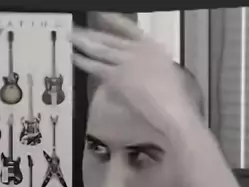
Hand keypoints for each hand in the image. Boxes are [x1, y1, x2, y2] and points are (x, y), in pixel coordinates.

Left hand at [71, 13, 199, 136]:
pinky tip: (75, 57)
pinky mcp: (117, 77)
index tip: (100, 14)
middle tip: (77, 29)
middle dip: (92, 33)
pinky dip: (85, 62)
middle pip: (110, 38)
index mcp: (151, 46)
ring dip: (84, 42)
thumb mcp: (167, 75)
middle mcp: (137, 49)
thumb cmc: (176, 99)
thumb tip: (138, 72)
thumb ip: (150, 68)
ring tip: (71, 37)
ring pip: (101, 49)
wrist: (174, 109)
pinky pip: (97, 67)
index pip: (128, 27)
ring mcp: (126, 61)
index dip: (113, 20)